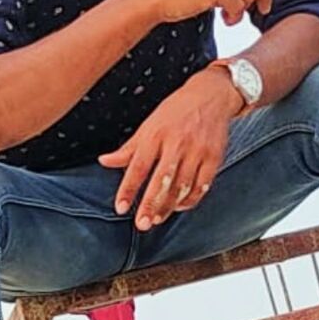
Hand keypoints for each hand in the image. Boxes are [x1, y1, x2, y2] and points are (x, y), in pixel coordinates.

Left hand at [97, 68, 240, 230]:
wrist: (211, 95)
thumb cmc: (175, 111)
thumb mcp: (149, 125)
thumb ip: (129, 148)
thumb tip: (103, 161)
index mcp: (156, 134)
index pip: (139, 166)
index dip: (128, 188)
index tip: (120, 208)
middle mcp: (177, 142)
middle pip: (162, 180)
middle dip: (150, 204)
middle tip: (141, 224)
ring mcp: (197, 150)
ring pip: (182, 186)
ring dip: (169, 206)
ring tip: (157, 219)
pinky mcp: (214, 156)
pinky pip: (202, 185)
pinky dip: (190, 200)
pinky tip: (179, 207)